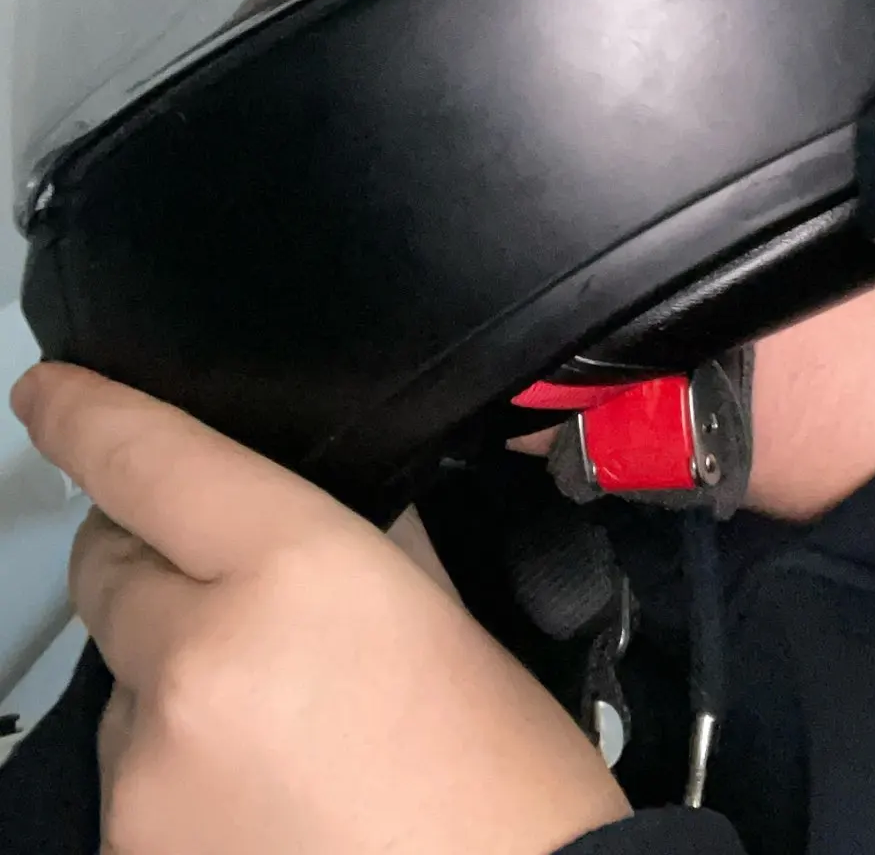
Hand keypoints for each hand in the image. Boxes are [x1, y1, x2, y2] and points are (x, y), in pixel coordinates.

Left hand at [11, 364, 628, 854]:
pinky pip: (130, 778)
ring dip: (173, 681)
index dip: (84, 413)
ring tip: (281, 736)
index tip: (49, 392)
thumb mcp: (443, 614)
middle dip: (154, 561)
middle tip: (240, 600)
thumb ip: (352, 542)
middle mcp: (199, 661)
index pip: (150, 459)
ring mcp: (147, 776)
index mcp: (294, 570)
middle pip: (110, 569)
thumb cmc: (504, 787)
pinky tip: (262, 802)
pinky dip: (176, 773)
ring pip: (122, 683)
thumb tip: (281, 505)